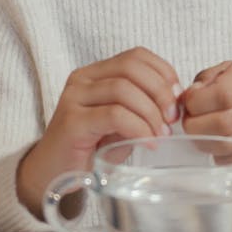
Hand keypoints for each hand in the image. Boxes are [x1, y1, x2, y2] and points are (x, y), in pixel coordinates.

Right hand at [17, 47, 180, 218]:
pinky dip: (139, 128)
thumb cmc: (92, 148)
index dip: (163, 72)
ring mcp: (74, 98)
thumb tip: (176, 102)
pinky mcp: (72, 121)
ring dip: (151, 113)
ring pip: (124, 89)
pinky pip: (114, 115)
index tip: (178, 98)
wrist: (53, 175)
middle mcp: (83, 79)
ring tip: (161, 134)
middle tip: (173, 118)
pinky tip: (148, 143)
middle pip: (132, 67)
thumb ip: (144, 106)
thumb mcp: (123, 122)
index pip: (136, 56)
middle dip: (161, 91)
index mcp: (96, 73)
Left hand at [180, 60, 231, 162]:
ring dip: (204, 143)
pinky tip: (219, 144)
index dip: (195, 101)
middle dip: (195, 126)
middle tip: (192, 121)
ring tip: (204, 132)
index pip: (219, 94)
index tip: (190, 101)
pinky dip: (219, 156)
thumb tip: (186, 98)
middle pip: (221, 125)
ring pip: (226, 147)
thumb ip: (207, 79)